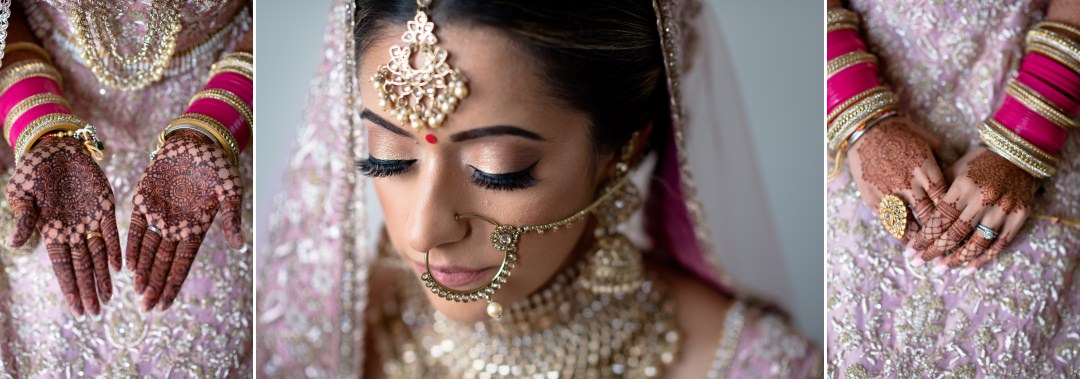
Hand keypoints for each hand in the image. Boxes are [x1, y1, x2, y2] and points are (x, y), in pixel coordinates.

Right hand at [5, 136, 120, 316]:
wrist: (55, 147)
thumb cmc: (33, 170)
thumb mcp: (22, 194)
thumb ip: (23, 219)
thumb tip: (13, 246)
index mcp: (52, 231)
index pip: (62, 267)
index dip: (70, 288)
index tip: (76, 309)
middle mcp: (73, 230)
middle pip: (83, 267)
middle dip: (89, 290)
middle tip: (96, 312)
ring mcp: (90, 220)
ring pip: (98, 255)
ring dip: (103, 276)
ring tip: (110, 298)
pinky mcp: (105, 206)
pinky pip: (112, 232)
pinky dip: (115, 249)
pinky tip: (120, 268)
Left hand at [126, 130, 243, 311]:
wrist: (197, 141)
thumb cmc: (218, 166)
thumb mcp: (230, 191)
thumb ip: (231, 218)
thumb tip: (239, 245)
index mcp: (197, 228)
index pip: (183, 264)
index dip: (173, 284)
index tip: (165, 305)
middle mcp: (176, 226)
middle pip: (163, 263)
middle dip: (155, 286)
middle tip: (146, 307)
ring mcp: (159, 215)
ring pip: (148, 251)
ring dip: (143, 271)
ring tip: (137, 292)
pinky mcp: (143, 200)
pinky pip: (136, 229)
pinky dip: (132, 247)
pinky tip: (127, 265)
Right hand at [846, 116, 946, 243]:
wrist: (867, 129)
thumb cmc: (900, 132)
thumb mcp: (928, 142)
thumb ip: (941, 162)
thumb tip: (952, 176)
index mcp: (927, 169)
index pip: (946, 201)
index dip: (955, 218)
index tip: (962, 230)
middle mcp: (910, 183)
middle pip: (930, 216)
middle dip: (941, 234)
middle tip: (950, 248)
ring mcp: (890, 192)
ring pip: (910, 223)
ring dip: (920, 240)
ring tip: (928, 252)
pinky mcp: (873, 197)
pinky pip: (889, 220)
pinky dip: (899, 234)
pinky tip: (907, 243)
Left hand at [912, 147, 1035, 272]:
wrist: (1018, 154)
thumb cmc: (979, 162)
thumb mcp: (956, 170)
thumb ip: (940, 193)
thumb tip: (919, 217)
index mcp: (964, 187)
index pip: (940, 219)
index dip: (925, 237)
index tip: (912, 249)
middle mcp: (983, 200)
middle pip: (955, 234)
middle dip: (934, 250)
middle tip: (919, 261)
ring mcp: (1003, 210)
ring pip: (977, 243)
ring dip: (957, 259)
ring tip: (941, 267)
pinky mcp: (1018, 217)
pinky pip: (999, 244)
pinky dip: (983, 259)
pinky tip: (968, 268)